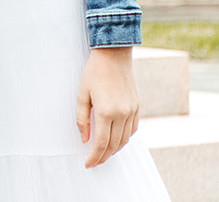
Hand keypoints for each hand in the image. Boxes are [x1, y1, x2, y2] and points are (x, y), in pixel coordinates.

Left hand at [76, 46, 139, 167]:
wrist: (113, 55)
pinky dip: (124, 138)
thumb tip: (84, 139)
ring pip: (125, 140)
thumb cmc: (94, 72)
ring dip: (114, 150)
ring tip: (103, 154)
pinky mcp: (137, 107)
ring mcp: (132, 111)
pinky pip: (132, 130)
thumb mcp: (81, 94)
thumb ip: (81, 119)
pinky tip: (116, 140)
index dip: (94, 157)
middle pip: (114, 145)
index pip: (101, 143)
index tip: (88, 164)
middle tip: (94, 162)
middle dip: (103, 157)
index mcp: (106, 111)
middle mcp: (122, 114)